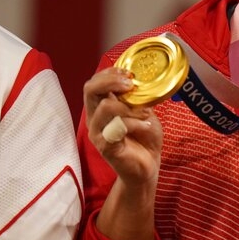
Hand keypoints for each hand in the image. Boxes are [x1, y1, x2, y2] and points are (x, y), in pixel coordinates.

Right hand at [83, 67, 162, 185]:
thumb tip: (142, 79)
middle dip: (111, 81)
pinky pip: (117, 127)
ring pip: (105, 107)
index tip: (129, 73)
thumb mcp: (142, 111)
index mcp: (100, 108)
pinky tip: (146, 126)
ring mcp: (98, 133)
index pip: (93, 83)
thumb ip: (137, 97)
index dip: (109, 73)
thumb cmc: (143, 138)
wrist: (148, 166)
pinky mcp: (105, 147)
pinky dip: (135, 123)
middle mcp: (94, 119)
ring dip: (129, 107)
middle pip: (90, 90)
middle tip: (130, 84)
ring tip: (145, 113)